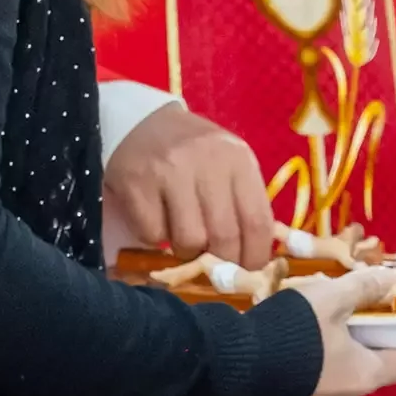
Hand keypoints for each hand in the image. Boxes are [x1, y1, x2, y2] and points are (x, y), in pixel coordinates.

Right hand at [104, 103, 274, 269]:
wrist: (141, 123)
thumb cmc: (194, 151)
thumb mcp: (229, 164)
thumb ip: (244, 202)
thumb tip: (255, 257)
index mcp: (238, 159)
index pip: (258, 221)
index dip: (256, 256)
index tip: (250, 272)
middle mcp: (208, 163)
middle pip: (225, 236)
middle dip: (222, 262)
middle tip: (215, 266)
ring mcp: (170, 172)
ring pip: (189, 240)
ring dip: (187, 251)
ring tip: (183, 236)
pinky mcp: (137, 184)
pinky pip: (153, 234)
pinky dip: (155, 238)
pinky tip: (157, 220)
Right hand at [287, 267, 395, 395]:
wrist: (233, 365)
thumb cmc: (291, 333)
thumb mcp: (330, 299)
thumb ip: (363, 287)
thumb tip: (390, 278)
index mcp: (365, 374)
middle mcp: (347, 393)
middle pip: (381, 365)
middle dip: (390, 342)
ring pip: (350, 369)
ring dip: (358, 346)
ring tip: (358, 319)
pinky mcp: (295, 394)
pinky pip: (325, 371)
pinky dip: (333, 352)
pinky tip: (322, 332)